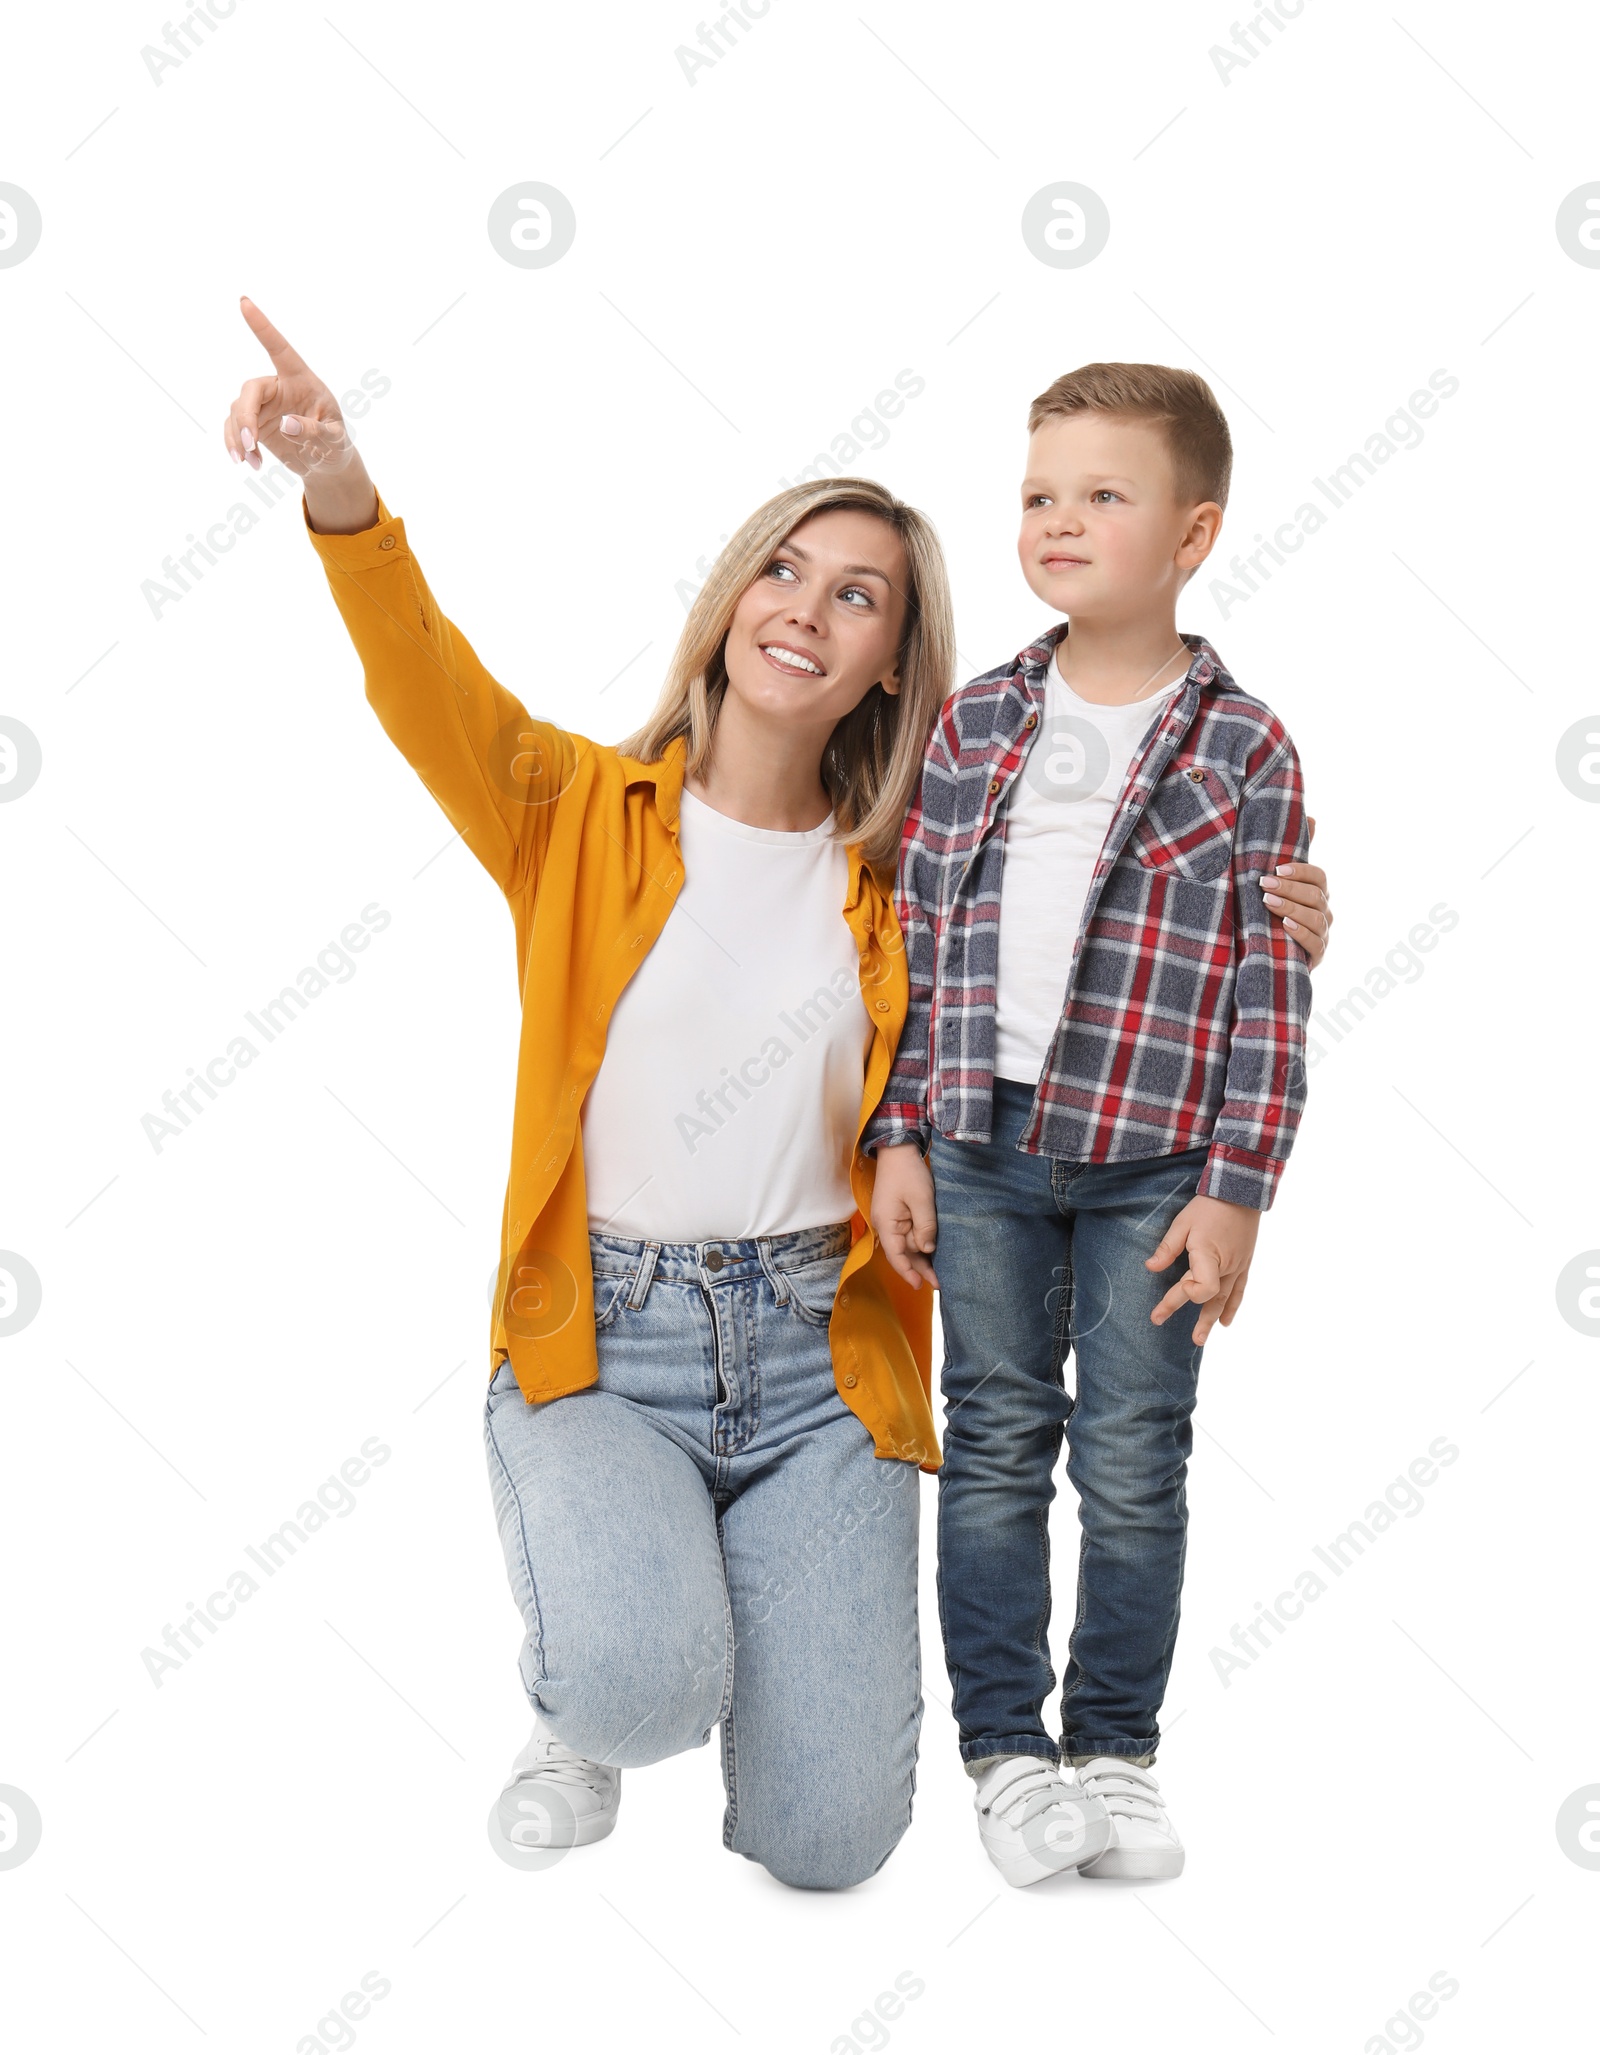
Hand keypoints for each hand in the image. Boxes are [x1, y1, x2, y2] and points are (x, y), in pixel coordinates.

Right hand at [224, 298, 377, 532]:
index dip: (262, 326)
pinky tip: (250, 463)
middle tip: (250, 443)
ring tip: (249, 463)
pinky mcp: (252, 423)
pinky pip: (234, 429)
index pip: (279, 348)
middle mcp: (278, 387)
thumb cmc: (335, 446)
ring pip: (237, 412)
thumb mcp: (334, 441)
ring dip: (238, 438)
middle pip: (250, 389)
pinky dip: (236, 446)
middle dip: (245, 416)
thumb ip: (315, 431)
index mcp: (301, 380)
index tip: (244, 302)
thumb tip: (285, 424)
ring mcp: (262, 405)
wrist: (326, 466)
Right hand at [869, 1142, 939, 1289]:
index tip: (920, 1286)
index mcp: (887, 1224)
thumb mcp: (921, 1199)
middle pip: (902, 1254)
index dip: (908, 1272)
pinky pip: (908, 1235)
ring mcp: (891, 1221)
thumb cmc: (908, 1173)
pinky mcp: (898, 1216)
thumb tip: (927, 1250)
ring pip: (906, 1246)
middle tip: (939, 1284)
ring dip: (921, 1258)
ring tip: (939, 1273)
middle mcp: (886, 1226)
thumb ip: (925, 1226)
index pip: (896, 1255)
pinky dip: (919, 1244)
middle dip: (919, 1268)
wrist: (898, 1151)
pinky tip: (931, 1252)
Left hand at [1146, 1193, 1259, 1344]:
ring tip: (1200, 1339)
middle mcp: (1225, 1266)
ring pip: (1225, 1300)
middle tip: (1183, 1336)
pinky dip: (1232, 1307)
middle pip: (1210, 1299)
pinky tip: (1226, 1322)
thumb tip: (1150, 1267)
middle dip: (1195, 1319)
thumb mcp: (1182, 1222)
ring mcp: (1237, 1267)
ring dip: (1212, 1320)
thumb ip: (1168, 1247)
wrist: (1240, 1191)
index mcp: (1208, 1255)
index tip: (1169, 1296)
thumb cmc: (1209, 1205)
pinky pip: (1239, 1291)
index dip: (1183, 1296)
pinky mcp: (1244, 1264)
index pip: (1200, 1288)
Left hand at [1260, 813, 1331, 969]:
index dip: (1301, 871)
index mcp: (1317, 892)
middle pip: (1316, 896)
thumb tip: (1312, 817)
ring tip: (1268, 902)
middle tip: (1263, 883)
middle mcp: (1324, 911)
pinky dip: (1301, 933)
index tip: (1277, 867)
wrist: (1261, 952)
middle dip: (1290, 888)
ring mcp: (1323, 934)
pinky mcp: (1317, 956)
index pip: (1319, 876)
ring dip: (1292, 908)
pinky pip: (1316, 944)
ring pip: (1316, 918)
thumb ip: (1292, 853)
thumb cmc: (1270, 911)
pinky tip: (1285, 924)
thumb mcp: (1277, 882)